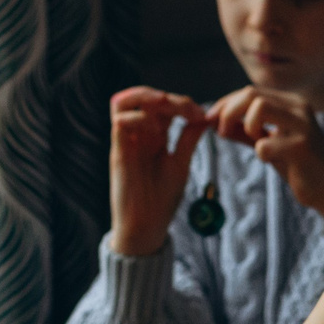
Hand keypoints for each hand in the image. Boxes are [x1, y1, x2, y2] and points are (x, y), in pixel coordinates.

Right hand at [109, 87, 208, 256]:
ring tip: (166, 104)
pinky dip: (139, 118)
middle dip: (167, 96)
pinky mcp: (118, 153)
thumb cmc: (161, 199)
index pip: (162, 105)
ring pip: (122, 102)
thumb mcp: (180, 163)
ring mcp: (126, 142)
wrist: (147, 227)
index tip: (203, 116)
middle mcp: (137, 136)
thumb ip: (188, 139)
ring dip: (145, 96)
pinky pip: (119, 123)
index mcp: (153, 137)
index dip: (183, 103)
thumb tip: (205, 116)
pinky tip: (157, 130)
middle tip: (188, 109)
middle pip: (142, 98)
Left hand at [210, 87, 323, 220]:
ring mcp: (303, 126)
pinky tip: (271, 159)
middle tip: (220, 131)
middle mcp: (299, 107)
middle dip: (228, 111)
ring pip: (260, 107)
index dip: (226, 104)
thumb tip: (213, 121)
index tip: (210, 119)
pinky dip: (260, 152)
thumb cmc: (297, 165)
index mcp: (291, 103)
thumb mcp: (267, 142)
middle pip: (252, 94)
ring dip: (245, 126)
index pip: (251, 92)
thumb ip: (243, 131)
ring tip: (253, 142)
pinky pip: (265, 145)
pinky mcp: (302, 148)